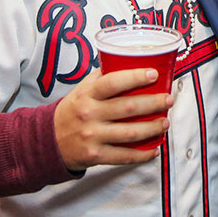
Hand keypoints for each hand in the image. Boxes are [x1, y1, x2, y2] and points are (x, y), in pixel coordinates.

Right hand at [54, 68, 173, 170]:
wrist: (48, 141)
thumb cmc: (72, 110)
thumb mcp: (81, 89)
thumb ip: (102, 76)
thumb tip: (128, 60)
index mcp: (87, 95)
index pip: (113, 83)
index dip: (134, 77)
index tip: (153, 74)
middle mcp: (90, 115)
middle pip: (127, 108)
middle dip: (153, 103)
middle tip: (168, 100)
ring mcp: (92, 136)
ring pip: (130, 133)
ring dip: (152, 128)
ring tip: (165, 123)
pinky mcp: (95, 156)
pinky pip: (123, 156)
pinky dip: (142, 154)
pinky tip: (154, 149)